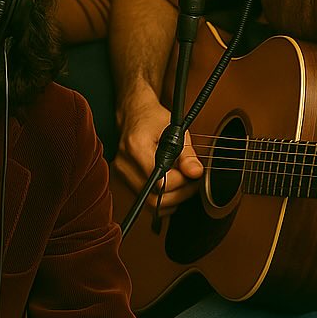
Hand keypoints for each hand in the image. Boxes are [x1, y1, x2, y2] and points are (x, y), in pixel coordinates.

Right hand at [114, 82, 201, 207]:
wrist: (134, 113)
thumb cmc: (153, 119)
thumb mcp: (177, 129)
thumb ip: (187, 154)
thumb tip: (195, 172)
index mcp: (136, 148)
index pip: (160, 181)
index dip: (180, 181)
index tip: (190, 173)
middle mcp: (125, 164)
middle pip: (154, 198)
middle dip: (179, 193)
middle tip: (190, 179)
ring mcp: (121, 174)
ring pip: (151, 204)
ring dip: (171, 197)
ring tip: (180, 179)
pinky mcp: (123, 181)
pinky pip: (146, 200)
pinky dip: (162, 197)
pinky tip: (169, 183)